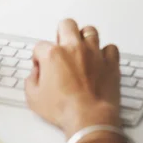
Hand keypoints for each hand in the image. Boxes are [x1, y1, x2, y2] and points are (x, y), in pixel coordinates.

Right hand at [25, 19, 120, 137]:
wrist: (88, 117)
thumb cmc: (64, 109)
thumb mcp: (34, 98)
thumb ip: (31, 80)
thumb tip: (35, 74)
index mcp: (53, 55)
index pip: (40, 45)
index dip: (38, 56)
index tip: (41, 65)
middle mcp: (74, 48)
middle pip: (67, 25)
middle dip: (62, 32)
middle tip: (62, 45)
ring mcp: (94, 53)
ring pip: (90, 31)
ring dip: (84, 38)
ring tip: (81, 48)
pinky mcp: (110, 61)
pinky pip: (110, 48)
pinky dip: (106, 52)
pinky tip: (100, 60)